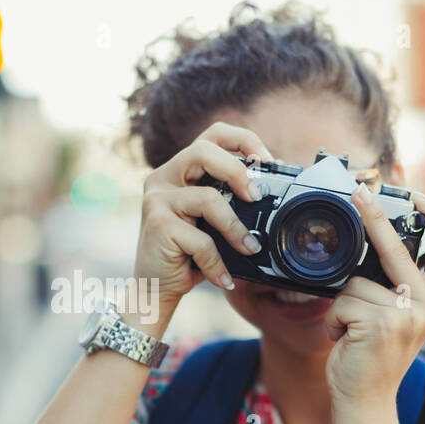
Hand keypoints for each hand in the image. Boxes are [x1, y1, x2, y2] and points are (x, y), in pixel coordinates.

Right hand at [134, 122, 272, 319]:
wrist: (154, 289)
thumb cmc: (188, 254)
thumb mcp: (211, 223)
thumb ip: (229, 202)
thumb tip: (270, 191)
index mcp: (180, 170)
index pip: (212, 134)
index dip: (243, 140)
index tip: (266, 162)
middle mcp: (164, 177)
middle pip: (203, 151)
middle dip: (238, 171)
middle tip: (255, 197)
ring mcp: (157, 199)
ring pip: (208, 198)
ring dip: (235, 229)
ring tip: (249, 249)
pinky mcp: (158, 224)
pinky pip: (201, 240)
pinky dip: (217, 262)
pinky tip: (223, 278)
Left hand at [322, 186, 424, 405]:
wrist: (366, 401)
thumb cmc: (372, 357)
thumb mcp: (396, 317)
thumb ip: (395, 286)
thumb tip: (372, 240)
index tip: (415, 194)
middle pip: (398, 247)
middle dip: (375, 216)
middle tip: (360, 191)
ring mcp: (407, 314)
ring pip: (355, 283)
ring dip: (343, 306)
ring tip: (352, 332)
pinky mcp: (381, 324)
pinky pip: (341, 302)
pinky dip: (334, 320)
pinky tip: (345, 340)